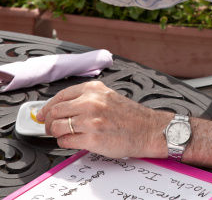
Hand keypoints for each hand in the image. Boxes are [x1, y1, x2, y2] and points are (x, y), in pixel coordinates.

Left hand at [37, 81, 171, 157]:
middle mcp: (91, 102)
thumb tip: (61, 107)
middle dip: (48, 121)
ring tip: (62, 135)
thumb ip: (86, 98)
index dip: (47, 106)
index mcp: (93, 89)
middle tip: (50, 127)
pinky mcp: (92, 139)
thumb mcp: (107, 96)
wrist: (147, 129)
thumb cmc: (129, 115)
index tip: (42, 113)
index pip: (60, 96)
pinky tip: (71, 141)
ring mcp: (91, 121)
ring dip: (56, 133)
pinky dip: (64, 143)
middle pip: (55, 111)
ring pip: (58, 126)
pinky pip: (66, 141)